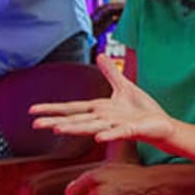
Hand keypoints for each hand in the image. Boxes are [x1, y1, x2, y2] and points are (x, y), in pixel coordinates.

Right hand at [30, 57, 174, 145]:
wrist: (161, 125)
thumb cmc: (142, 110)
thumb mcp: (124, 87)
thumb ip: (111, 73)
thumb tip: (100, 55)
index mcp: (99, 110)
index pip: (71, 109)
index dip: (52, 110)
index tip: (33, 111)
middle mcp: (103, 119)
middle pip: (76, 120)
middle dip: (55, 121)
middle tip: (35, 125)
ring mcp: (116, 126)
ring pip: (92, 128)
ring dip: (75, 129)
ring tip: (57, 129)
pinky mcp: (131, 130)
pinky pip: (119, 133)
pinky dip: (109, 135)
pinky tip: (99, 139)